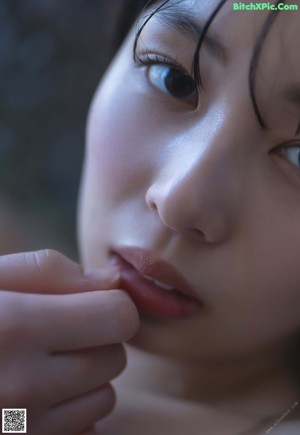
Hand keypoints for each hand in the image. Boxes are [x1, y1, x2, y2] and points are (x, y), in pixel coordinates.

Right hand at [0, 249, 139, 434]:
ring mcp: (26, 430)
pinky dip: (72, 412)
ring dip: (85, 379)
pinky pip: (85, 429)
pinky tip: (39, 397)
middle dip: (97, 341)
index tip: (88, 304)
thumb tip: (112, 282)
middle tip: (58, 334)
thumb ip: (50, 271)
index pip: (118, 316)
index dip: (109, 304)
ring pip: (104, 398)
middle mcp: (23, 386)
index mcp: (16, 328)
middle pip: (115, 358)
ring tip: (43, 365)